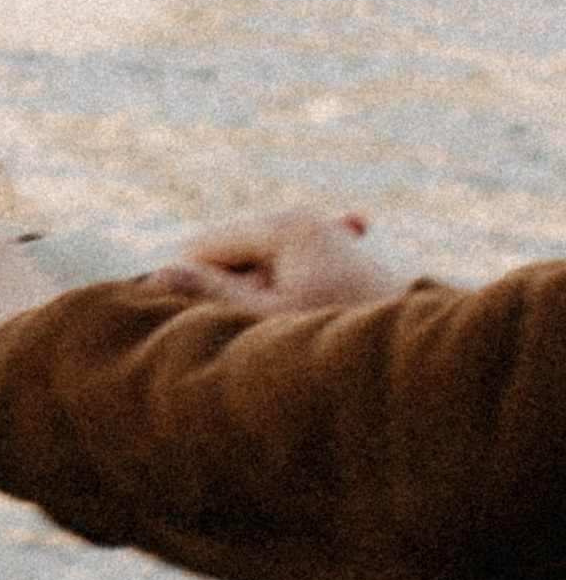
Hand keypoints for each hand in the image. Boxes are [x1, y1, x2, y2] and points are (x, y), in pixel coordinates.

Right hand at [151, 206, 421, 316]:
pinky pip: (290, 273)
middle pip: (231, 256)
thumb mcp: (268, 323)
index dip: (195, 291)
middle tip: (262, 336)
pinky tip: (304, 312)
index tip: (212, 331)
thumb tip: (155, 275)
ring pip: (260, 268)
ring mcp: (328, 237)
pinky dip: (287, 296)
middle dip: (233, 295)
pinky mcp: (342, 259)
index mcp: (285, 223)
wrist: (425, 359)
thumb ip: (211, 297)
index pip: (201, 248)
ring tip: (294, 333)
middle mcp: (307, 220)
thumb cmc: (343, 339)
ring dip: (263, 303)